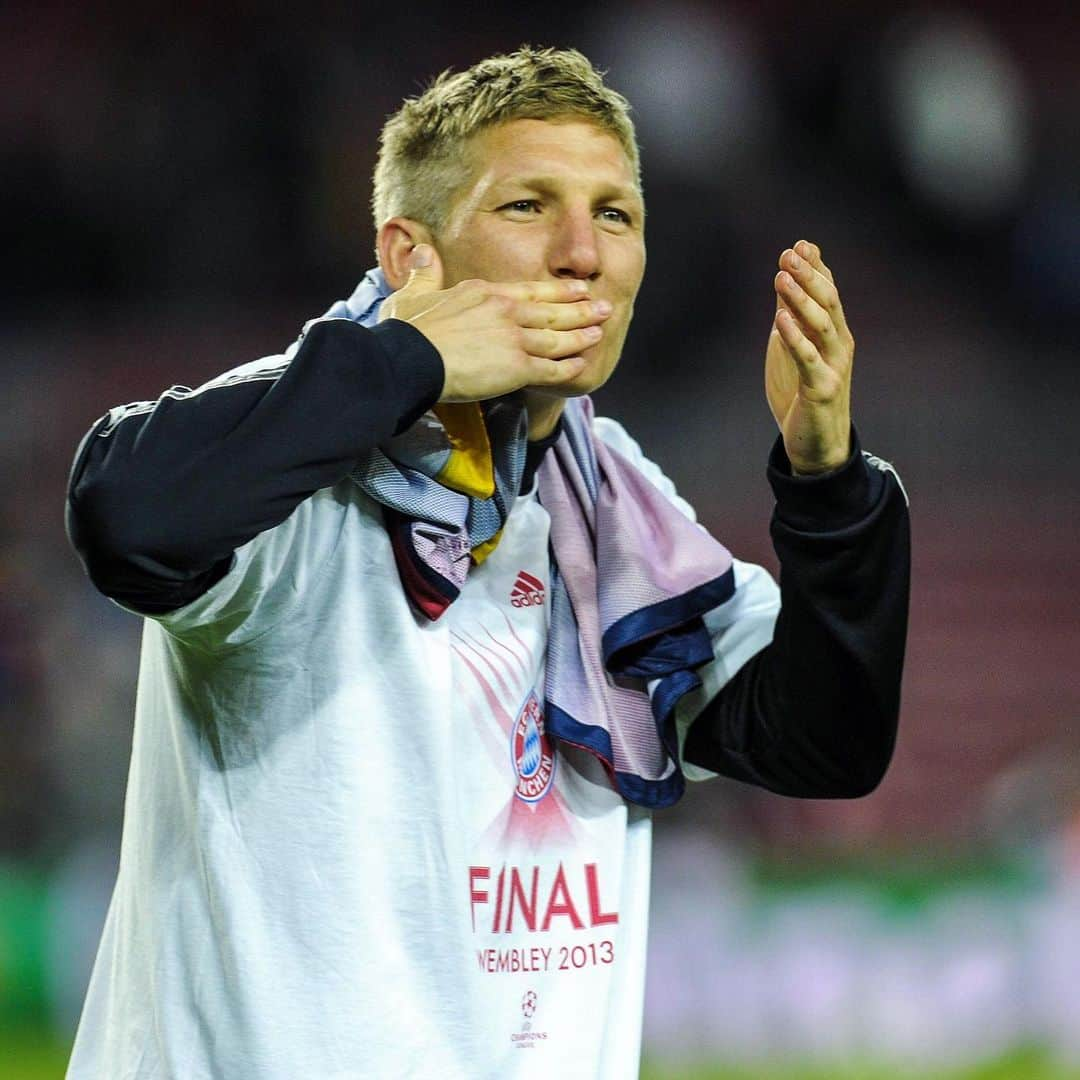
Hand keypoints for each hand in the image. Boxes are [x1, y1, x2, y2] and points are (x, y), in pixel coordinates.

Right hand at [379, 245, 611, 402]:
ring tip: (600, 331)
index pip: (530, 291)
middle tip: (604, 306)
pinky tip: (581, 365)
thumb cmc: (408, 331)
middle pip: (551, 311)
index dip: (556, 291)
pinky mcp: (516, 368)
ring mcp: (514, 339)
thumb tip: (422, 251)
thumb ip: (424, 273)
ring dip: (581, 334)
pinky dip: (568, 367)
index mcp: (485, 294)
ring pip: (557, 337)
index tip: (576, 288)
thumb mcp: (412, 294)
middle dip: (581, 309)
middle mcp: (505, 312)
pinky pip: (551, 368)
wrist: (410, 358)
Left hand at [764, 240, 853, 473]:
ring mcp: (833, 365)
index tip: (800, 243)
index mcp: (834, 333)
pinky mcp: (821, 388)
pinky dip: (795, 337)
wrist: (816, 445)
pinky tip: (780, 319)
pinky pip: (808, 358)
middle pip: (828, 301)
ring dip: (801, 298)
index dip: (816, 267)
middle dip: (809, 275)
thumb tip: (784, 281)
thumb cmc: (803, 395)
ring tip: (781, 276)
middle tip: (789, 253)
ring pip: (821, 324)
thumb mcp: (793, 350)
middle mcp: (839, 344)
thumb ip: (791, 317)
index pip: (828, 292)